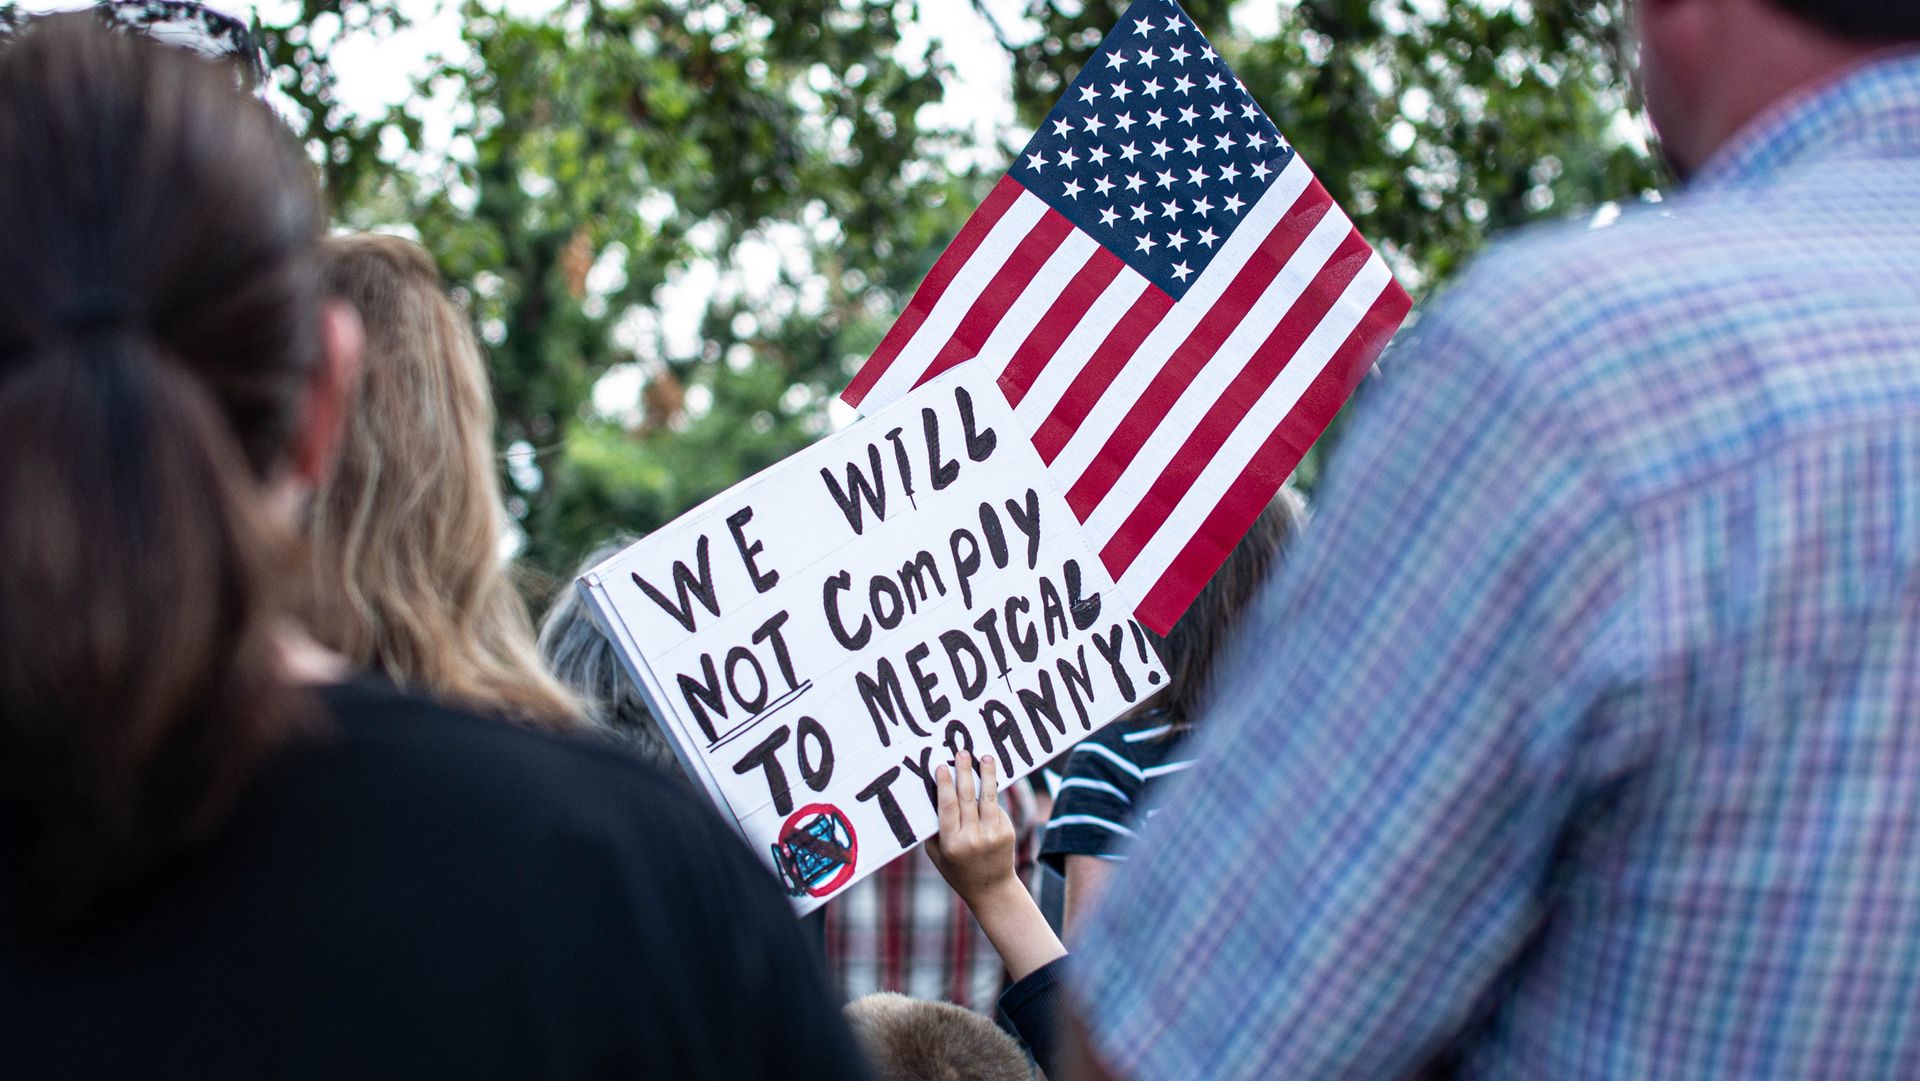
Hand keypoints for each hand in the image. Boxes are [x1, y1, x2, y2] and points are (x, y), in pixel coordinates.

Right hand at [925, 750, 1017, 903]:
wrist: (991, 889)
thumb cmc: (957, 869)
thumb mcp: (937, 855)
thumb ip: (934, 829)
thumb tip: (932, 793)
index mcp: (951, 843)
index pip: (948, 807)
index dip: (945, 784)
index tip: (942, 766)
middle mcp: (973, 838)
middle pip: (968, 797)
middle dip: (965, 771)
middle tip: (962, 752)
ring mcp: (992, 835)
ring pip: (989, 797)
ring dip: (987, 774)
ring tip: (985, 757)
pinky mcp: (1007, 832)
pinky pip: (996, 808)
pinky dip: (991, 794)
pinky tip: (988, 781)